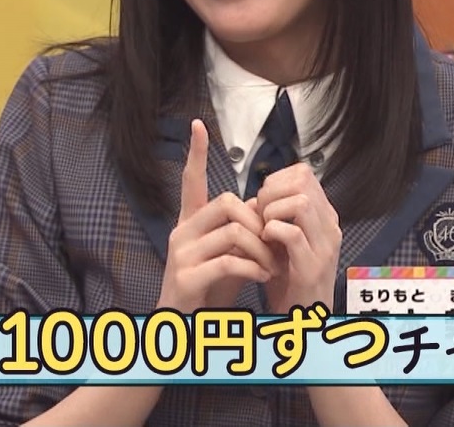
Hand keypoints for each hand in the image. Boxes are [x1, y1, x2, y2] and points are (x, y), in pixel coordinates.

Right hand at [156, 120, 275, 311]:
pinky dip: (252, 268)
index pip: (190, 182)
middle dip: (258, 222)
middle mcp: (181, 232)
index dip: (195, 155)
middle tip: (273, 244)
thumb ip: (241, 230)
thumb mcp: (229, 253)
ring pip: (232, 232)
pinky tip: (261, 276)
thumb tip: (263, 208)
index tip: (197, 125)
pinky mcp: (186, 278)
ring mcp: (180, 254)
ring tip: (271, 266)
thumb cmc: (211, 288)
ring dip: (261, 249)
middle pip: (226, 203)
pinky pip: (227, 261)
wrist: (187, 326)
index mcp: (190, 223)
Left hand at [249, 163, 341, 312]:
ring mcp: (324, 247)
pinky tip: (265, 243)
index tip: (264, 201)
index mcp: (324, 217)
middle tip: (260, 213)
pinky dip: (272, 233)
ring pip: (301, 203)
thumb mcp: (286, 240)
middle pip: (303, 181)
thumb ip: (277, 215)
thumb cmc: (288, 278)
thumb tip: (256, 196)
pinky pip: (292, 234)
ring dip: (272, 211)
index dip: (277, 180)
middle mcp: (330, 227)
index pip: (303, 174)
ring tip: (263, 228)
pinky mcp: (312, 267)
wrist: (301, 317)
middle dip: (272, 192)